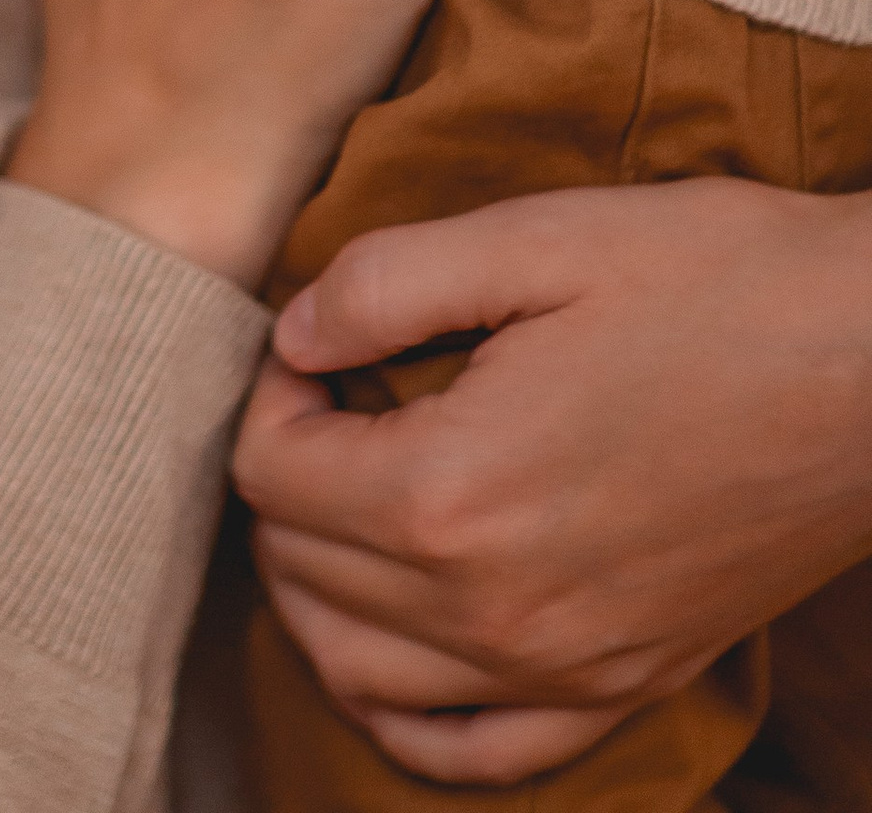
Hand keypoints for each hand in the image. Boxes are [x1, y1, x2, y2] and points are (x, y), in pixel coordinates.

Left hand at [235, 179, 871, 783]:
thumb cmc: (716, 281)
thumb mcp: (536, 236)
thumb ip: (385, 282)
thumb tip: (291, 332)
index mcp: (455, 492)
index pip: (271, 476)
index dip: (275, 393)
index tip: (323, 344)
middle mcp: (498, 609)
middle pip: (301, 575)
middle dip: (288, 481)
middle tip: (337, 401)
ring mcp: (568, 666)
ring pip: (361, 675)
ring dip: (320, 592)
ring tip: (350, 497)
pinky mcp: (629, 687)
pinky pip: (476, 751)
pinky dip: (408, 711)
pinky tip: (401, 645)